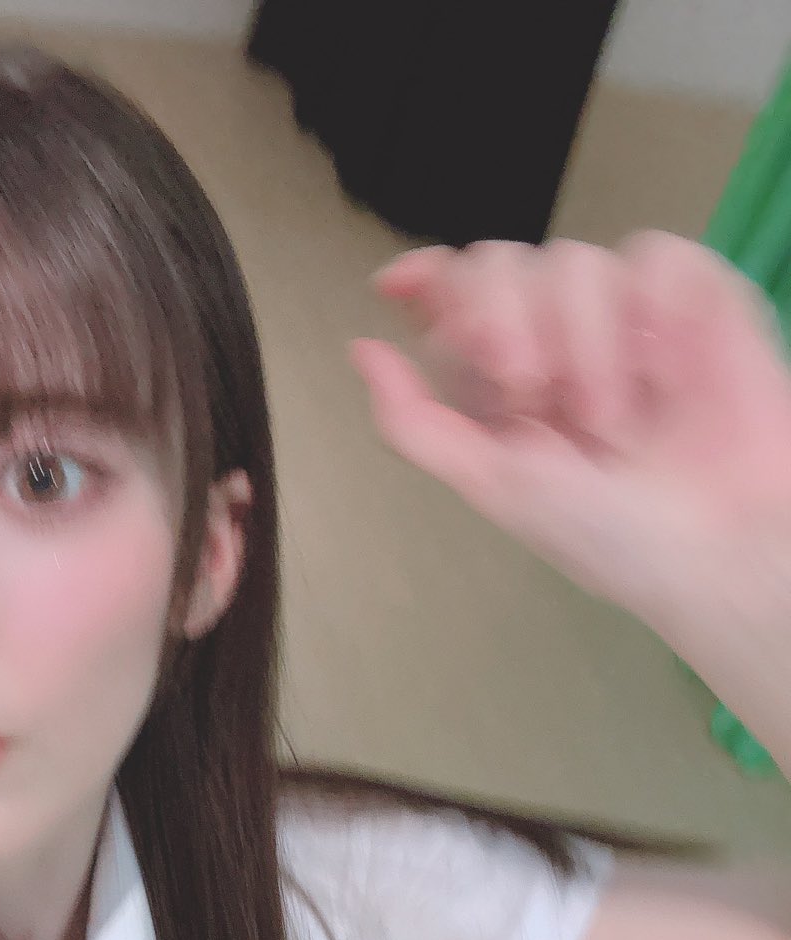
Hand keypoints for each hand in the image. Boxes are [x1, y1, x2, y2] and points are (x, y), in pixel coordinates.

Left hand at [351, 232, 790, 645]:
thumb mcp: (493, 484)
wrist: (715, 546)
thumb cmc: (609, 534)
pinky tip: (662, 372)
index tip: (401, 284)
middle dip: (501, 322)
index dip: (429, 279)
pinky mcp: (694, 299)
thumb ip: (416, 421)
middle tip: (530, 392)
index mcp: (502, 380)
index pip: (454, 294)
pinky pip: (653, 255)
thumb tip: (361, 352)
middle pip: (501, 263)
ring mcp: (626, 316)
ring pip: (574, 260)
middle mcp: (558, 339)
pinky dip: (652, 311)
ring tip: (612, 422)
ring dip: (585, 345)